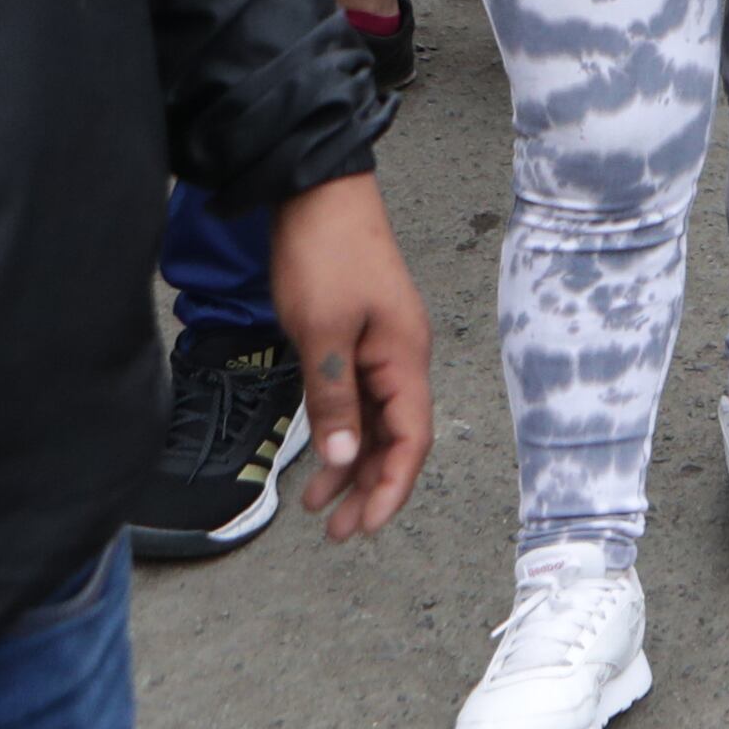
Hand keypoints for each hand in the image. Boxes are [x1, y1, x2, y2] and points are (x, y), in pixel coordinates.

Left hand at [267, 172, 430, 540]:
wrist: (317, 195)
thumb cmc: (324, 257)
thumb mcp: (322, 331)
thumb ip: (334, 397)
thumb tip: (346, 457)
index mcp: (403, 358)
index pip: (411, 438)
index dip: (392, 486)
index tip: (366, 526)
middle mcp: (400, 358)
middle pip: (397, 438)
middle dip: (371, 488)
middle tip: (337, 532)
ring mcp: (380, 348)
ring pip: (375, 423)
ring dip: (352, 465)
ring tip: (317, 508)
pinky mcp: (357, 339)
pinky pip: (358, 400)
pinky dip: (341, 432)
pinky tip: (321, 453)